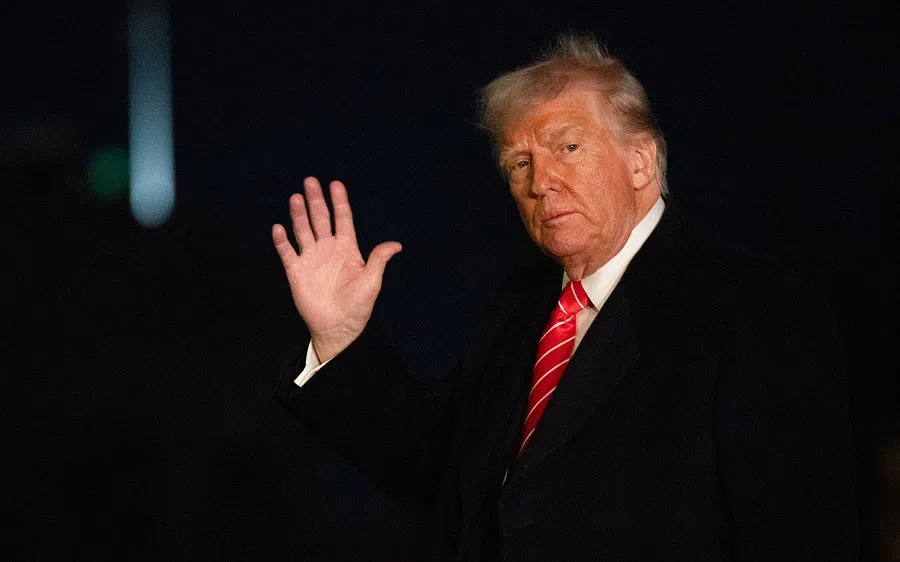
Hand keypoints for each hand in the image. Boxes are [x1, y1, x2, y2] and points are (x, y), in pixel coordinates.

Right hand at [272, 177, 401, 361]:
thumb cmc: (358, 305)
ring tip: (295, 198)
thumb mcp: (372, 281)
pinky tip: (279, 228)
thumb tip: (396, 245)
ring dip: (299, 215)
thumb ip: (379, 259)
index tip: (336, 184)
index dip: (340, 202)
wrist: (338, 327)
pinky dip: (282, 241)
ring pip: (303, 230)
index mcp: (347, 248)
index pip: (343, 219)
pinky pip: (287, 252)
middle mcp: (328, 249)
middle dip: (316, 200)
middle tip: (310, 181)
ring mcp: (311, 258)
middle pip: (320, 219)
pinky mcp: (296, 271)